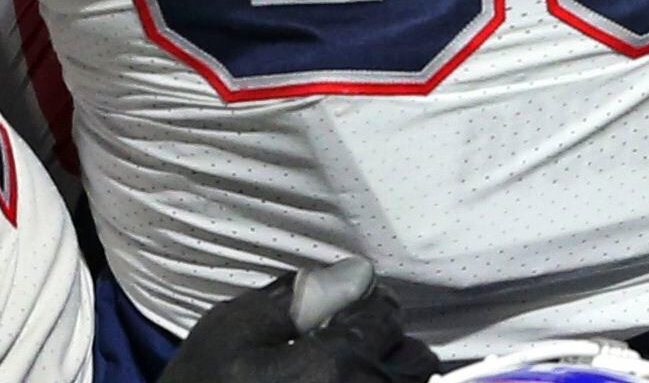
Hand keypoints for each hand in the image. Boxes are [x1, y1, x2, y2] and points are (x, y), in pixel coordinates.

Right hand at [162, 259, 440, 382]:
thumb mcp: (234, 329)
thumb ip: (297, 298)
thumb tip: (351, 276)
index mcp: (337, 365)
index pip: (386, 316)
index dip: (366, 303)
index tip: (346, 306)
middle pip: (414, 359)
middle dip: (387, 342)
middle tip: (350, 339)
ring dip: (387, 373)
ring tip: (347, 369)